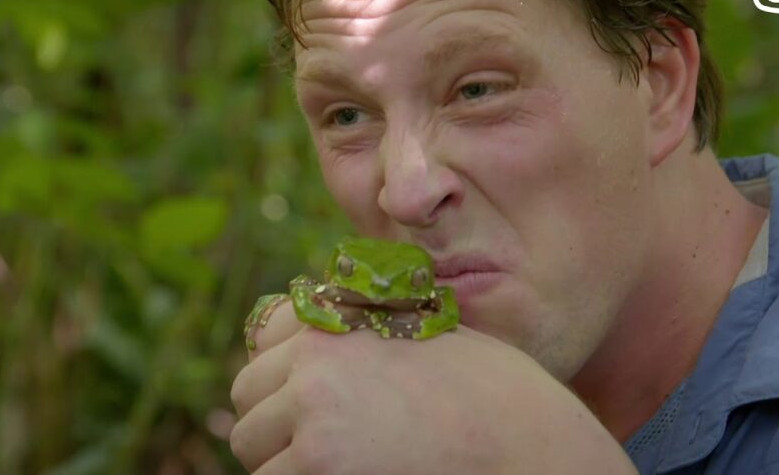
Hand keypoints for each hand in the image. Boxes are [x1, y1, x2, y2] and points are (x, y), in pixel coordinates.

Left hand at [230, 305, 635, 474]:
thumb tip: (302, 361)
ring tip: (345, 465)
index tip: (307, 398)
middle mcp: (315, 356)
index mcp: (341, 318)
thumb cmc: (491, 394)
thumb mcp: (425, 338)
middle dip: (276, 423)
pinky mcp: (317, 464)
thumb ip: (362, 339)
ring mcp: (311, 411)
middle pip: (247, 398)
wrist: (530, 440)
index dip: (285, 373)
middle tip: (328, 446)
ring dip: (283, 461)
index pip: (265, 340)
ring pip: (251, 448)